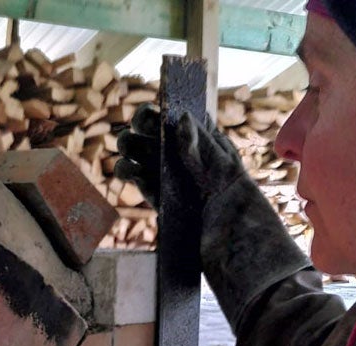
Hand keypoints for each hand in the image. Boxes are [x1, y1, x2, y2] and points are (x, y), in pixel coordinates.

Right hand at [116, 107, 246, 207]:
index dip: (155, 111)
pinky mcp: (146, 186)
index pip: (165, 112)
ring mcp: (155, 164)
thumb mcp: (223, 163)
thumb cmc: (231, 189)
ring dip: (128, 144)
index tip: (156, 119)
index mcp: (187, 131)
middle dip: (139, 126)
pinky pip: (126, 171)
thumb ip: (201, 143)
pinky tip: (134, 173)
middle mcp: (169, 144)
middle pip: (141, 125)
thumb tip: (183, 117)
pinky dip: (124, 168)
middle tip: (152, 139)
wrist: (226, 224)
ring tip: (137, 155)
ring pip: (129, 145)